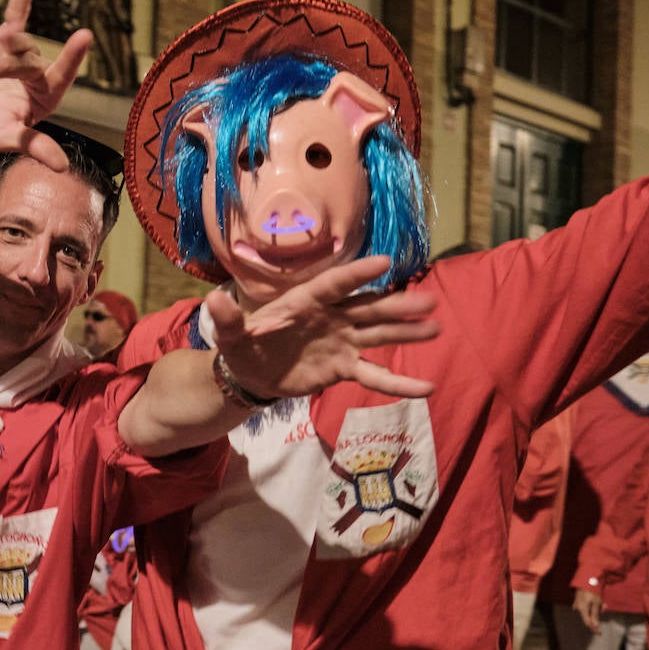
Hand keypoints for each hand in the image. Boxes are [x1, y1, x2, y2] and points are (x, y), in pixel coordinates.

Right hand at [0, 0, 92, 170]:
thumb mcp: (9, 138)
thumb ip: (35, 146)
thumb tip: (62, 167)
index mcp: (47, 95)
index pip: (62, 75)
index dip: (72, 57)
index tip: (84, 35)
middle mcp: (40, 71)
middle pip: (36, 58)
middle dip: (27, 63)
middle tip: (41, 59)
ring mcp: (24, 52)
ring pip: (19, 42)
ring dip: (3, 56)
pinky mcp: (5, 37)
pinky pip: (17, 12)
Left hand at [209, 256, 440, 400]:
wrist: (251, 371)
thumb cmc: (244, 344)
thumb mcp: (230, 334)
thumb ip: (226, 319)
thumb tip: (212, 301)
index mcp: (305, 301)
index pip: (334, 285)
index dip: (357, 274)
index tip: (384, 262)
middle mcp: (331, 317)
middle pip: (367, 308)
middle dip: (397, 305)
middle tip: (429, 301)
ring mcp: (341, 342)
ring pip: (378, 335)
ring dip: (406, 333)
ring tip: (436, 328)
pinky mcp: (343, 368)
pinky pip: (374, 375)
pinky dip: (398, 383)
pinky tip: (426, 388)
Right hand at [573, 588, 602, 633]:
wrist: (586, 580)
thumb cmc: (592, 592)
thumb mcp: (596, 603)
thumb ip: (595, 615)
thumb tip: (595, 626)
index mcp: (582, 609)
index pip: (587, 623)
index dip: (594, 629)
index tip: (599, 633)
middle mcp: (577, 608)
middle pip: (587, 618)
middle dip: (596, 616)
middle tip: (603, 608)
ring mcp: (576, 605)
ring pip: (587, 612)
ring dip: (594, 611)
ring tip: (601, 603)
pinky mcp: (577, 602)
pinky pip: (585, 608)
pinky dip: (591, 607)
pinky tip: (596, 601)